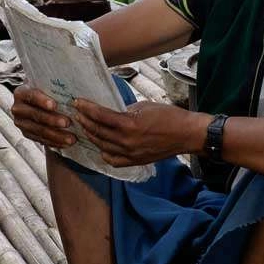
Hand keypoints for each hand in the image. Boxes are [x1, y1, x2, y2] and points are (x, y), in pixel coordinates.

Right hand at [12, 85, 75, 150]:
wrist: (38, 102)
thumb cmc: (46, 91)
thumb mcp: (47, 87)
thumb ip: (54, 89)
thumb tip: (72, 91)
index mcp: (21, 93)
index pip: (31, 96)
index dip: (42, 101)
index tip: (54, 105)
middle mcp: (18, 108)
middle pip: (35, 115)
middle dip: (52, 120)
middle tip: (67, 123)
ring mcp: (22, 123)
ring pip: (39, 130)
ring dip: (56, 135)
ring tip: (71, 138)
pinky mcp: (27, 134)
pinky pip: (41, 140)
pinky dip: (55, 142)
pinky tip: (66, 143)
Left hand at [72, 99, 205, 167]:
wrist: (186, 134)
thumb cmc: (168, 116)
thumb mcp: (144, 106)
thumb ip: (124, 111)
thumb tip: (111, 113)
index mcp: (129, 124)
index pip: (100, 116)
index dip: (86, 108)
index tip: (77, 102)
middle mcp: (126, 141)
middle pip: (97, 131)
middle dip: (84, 121)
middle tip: (77, 113)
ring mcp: (130, 154)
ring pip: (102, 146)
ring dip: (91, 135)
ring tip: (85, 127)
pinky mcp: (135, 161)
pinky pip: (112, 159)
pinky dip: (104, 152)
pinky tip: (100, 145)